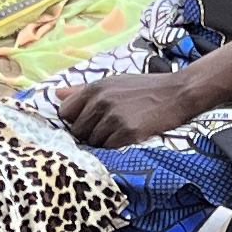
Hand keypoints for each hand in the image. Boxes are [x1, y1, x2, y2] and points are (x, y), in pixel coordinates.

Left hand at [61, 69, 197, 144]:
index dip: (74, 120)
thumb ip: (81, 90)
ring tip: (120, 131)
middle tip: (108, 128)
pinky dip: (117, 147)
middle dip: (89, 133)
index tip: (87, 122)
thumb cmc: (143, 88)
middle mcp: (101, 102)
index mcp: (94, 88)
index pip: (65, 112)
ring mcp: (114, 118)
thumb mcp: (112, 82)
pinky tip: (129, 136)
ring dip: (104, 142)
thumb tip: (54, 94)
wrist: (177, 93)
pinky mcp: (128, 133)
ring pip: (93, 143)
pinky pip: (109, 149)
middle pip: (77, 131)